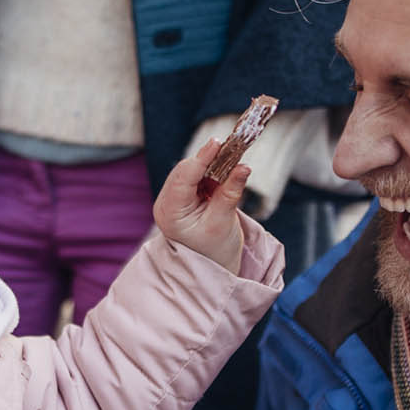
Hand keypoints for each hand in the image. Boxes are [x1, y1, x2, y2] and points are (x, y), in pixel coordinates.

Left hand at [155, 139, 251, 273]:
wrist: (209, 266)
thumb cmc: (214, 250)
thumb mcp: (223, 221)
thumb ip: (231, 192)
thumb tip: (244, 166)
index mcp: (169, 213)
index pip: (183, 178)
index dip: (201, 158)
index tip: (217, 143)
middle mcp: (165, 203)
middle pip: (186, 170)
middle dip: (209, 159)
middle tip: (233, 147)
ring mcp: (172, 199)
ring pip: (191, 170)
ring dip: (212, 164)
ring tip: (233, 158)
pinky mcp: (182, 196)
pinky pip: (197, 176)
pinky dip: (211, 171)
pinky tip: (226, 169)